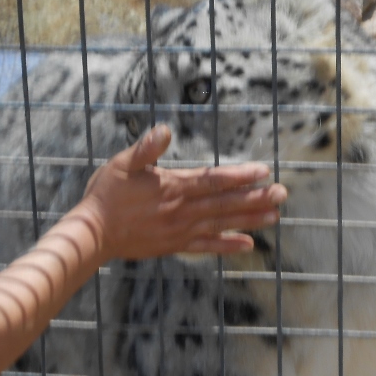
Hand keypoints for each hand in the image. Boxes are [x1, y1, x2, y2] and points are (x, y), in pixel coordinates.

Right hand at [77, 125, 287, 260]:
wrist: (93, 233)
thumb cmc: (106, 195)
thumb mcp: (122, 164)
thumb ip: (146, 149)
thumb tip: (164, 129)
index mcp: (173, 187)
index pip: (213, 180)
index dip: (240, 176)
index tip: (264, 171)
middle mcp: (182, 210)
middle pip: (225, 203)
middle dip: (256, 198)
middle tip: (282, 194)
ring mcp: (180, 230)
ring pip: (222, 223)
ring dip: (250, 220)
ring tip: (275, 216)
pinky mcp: (175, 245)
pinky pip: (207, 246)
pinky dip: (228, 245)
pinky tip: (248, 245)